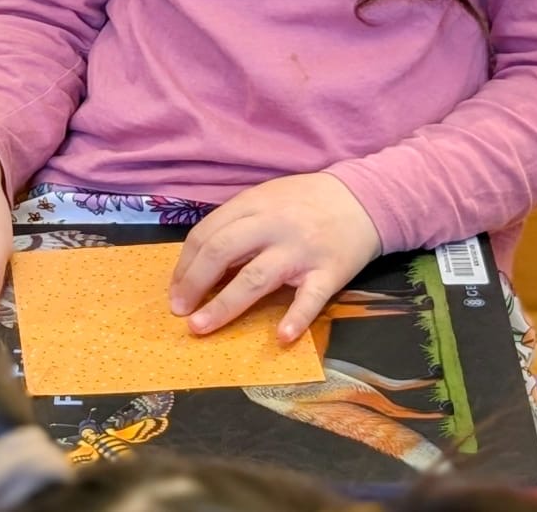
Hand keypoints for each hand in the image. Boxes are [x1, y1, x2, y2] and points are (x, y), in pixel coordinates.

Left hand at [168, 172, 381, 342]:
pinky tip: (280, 337)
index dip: (184, 265)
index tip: (174, 290)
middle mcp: (272, 226)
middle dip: (194, 283)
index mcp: (251, 206)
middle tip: (179, 311)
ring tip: (201, 326)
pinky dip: (296, 318)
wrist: (362, 199)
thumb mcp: (265, 199)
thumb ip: (236, 224)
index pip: (206, 234)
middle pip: (222, 252)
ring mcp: (300, 250)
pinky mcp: (330, 272)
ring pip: (256, 277)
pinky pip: (311, 298)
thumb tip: (200, 262)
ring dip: (224, 305)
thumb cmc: (304, 202)